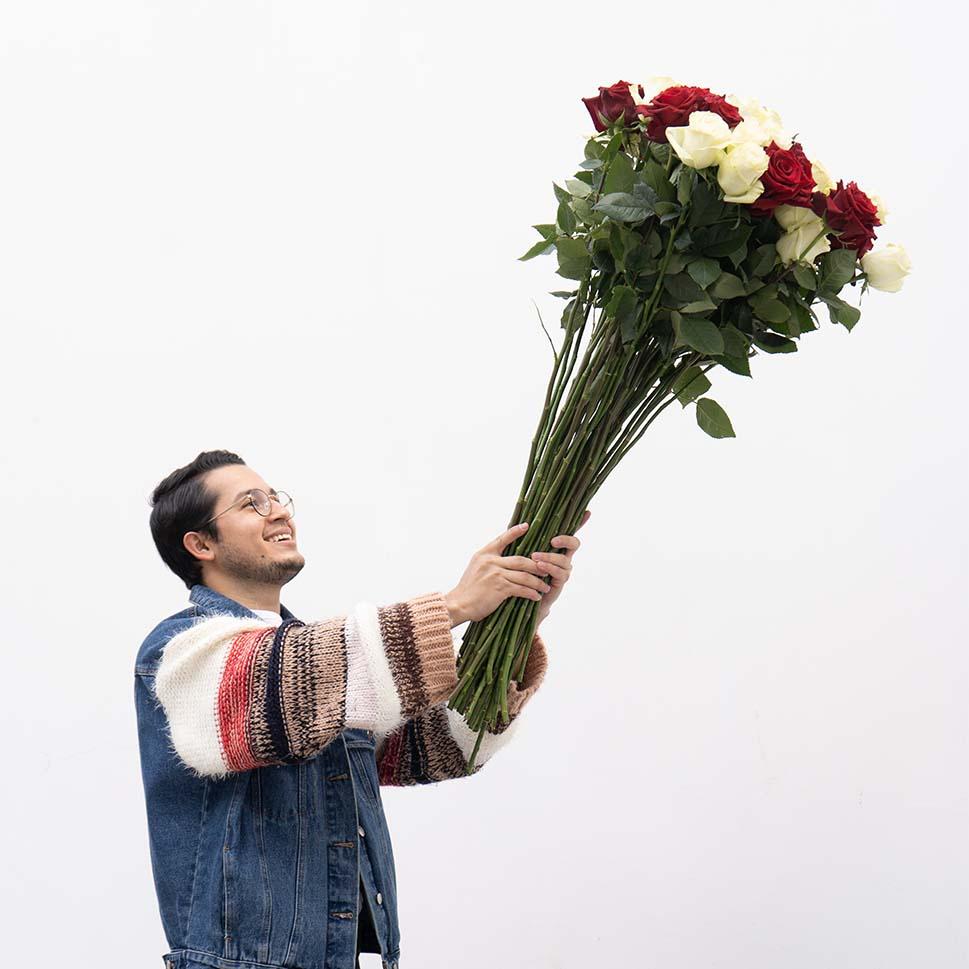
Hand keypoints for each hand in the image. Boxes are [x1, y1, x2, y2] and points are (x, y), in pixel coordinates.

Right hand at [444, 522, 554, 625]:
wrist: (458, 604)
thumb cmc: (468, 589)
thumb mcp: (475, 568)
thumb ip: (489, 561)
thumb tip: (505, 559)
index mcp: (484, 554)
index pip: (502, 539)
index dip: (515, 531)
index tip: (527, 526)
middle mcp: (490, 561)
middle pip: (521, 560)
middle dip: (537, 566)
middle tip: (547, 570)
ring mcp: (496, 574)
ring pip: (525, 575)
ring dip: (538, 582)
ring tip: (545, 586)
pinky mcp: (500, 588)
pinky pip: (521, 589)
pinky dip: (531, 593)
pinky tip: (536, 596)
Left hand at [531, 508, 590, 626]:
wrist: (521, 594)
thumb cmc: (520, 568)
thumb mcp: (519, 549)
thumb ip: (520, 536)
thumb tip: (521, 521)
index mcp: (555, 545)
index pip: (569, 531)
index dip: (580, 522)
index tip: (587, 512)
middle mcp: (563, 555)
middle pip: (574, 543)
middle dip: (566, 540)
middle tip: (552, 541)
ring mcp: (564, 569)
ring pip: (565, 560)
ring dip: (550, 557)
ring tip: (535, 557)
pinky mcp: (560, 582)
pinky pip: (560, 573)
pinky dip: (549, 568)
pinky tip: (539, 567)